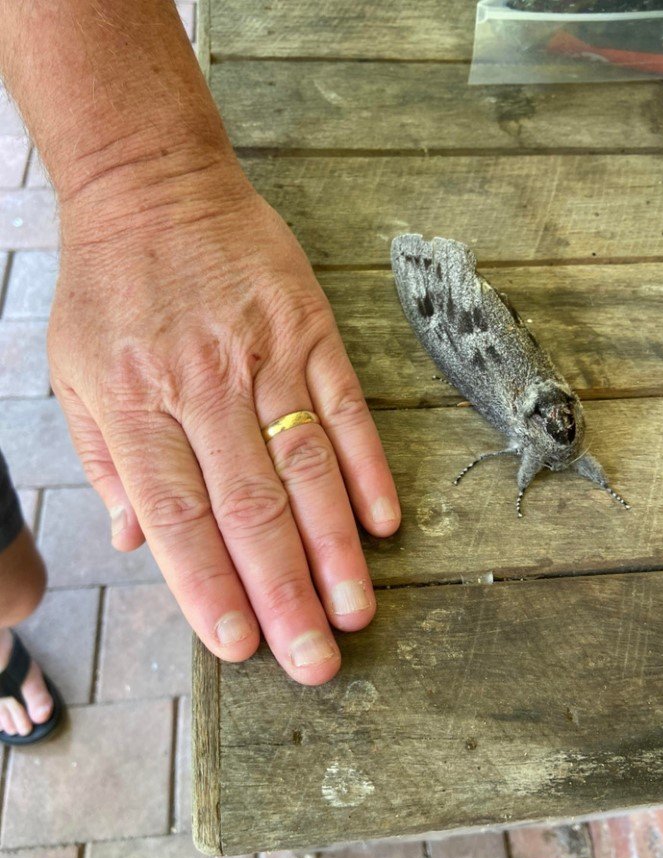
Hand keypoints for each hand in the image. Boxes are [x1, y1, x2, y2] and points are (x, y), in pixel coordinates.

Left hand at [49, 166, 400, 684]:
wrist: (155, 185)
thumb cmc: (108, 289)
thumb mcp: (73, 373)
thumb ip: (104, 463)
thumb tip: (139, 544)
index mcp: (134, 405)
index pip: (179, 518)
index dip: (210, 588)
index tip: (239, 646)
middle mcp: (202, 388)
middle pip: (249, 509)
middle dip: (284, 594)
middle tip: (314, 661)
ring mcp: (263, 356)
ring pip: (306, 469)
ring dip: (333, 547)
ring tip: (354, 611)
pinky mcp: (311, 329)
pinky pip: (346, 408)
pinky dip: (367, 469)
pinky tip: (383, 524)